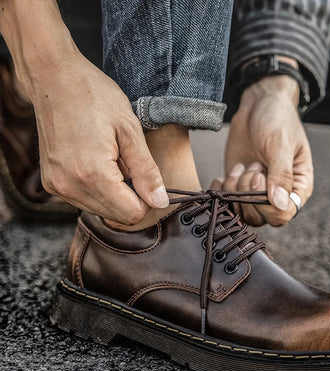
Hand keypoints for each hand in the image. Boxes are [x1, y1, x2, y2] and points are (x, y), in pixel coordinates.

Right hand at [27, 53, 167, 224]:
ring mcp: (57, 186)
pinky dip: (98, 189)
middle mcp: (70, 186)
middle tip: (130, 164)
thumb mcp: (130, 131)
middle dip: (131, 197)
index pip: (131, 214)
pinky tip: (97, 163)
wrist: (54, 77)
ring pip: (101, 210)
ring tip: (111, 160)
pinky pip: (84, 200)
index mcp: (93, 174)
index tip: (147, 179)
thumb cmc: (93, 96)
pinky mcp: (51, 183)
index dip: (147, 200)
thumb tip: (160, 202)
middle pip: (116, 216)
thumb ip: (146, 172)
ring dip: (114, 193)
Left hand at [223, 74, 312, 226]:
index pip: (283, 214)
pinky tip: (221, 176)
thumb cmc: (277, 120)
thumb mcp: (280, 144)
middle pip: (260, 217)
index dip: (266, 204)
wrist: (258, 104)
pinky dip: (221, 192)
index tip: (258, 176)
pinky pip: (227, 203)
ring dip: (234, 192)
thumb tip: (280, 205)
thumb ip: (280, 175)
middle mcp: (277, 194)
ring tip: (240, 167)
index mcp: (297, 186)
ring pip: (242, 213)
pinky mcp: (238, 186)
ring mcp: (256, 192)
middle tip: (251, 166)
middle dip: (248, 193)